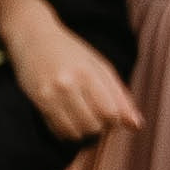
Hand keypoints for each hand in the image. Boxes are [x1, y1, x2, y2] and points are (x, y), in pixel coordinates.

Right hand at [0, 0, 138, 141]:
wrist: (33, 37)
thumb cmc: (71, 52)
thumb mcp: (100, 66)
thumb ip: (120, 96)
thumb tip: (136, 126)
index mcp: (89, 72)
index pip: (111, 113)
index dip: (115, 120)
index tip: (111, 114)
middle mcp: (68, 84)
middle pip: (94, 126)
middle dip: (100, 127)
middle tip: (96, 117)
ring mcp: (50, 93)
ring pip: (75, 133)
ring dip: (83, 132)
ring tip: (83, 119)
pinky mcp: (37, 101)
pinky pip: (57, 131)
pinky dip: (67, 132)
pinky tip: (68, 119)